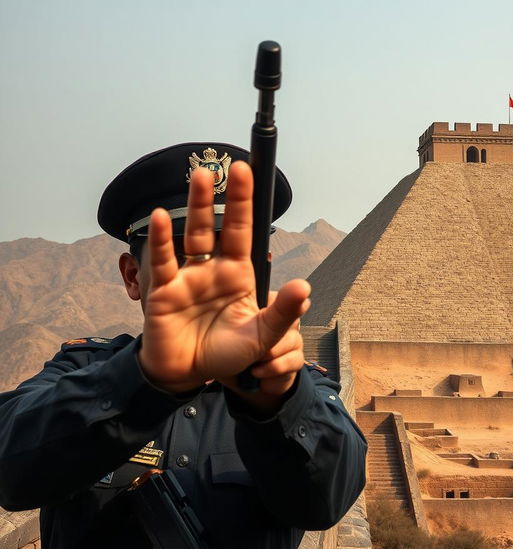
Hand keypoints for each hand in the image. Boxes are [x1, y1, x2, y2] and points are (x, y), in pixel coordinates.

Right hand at [137, 162, 310, 395]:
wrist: (190, 374)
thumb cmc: (227, 355)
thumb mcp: (262, 335)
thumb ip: (283, 312)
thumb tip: (306, 288)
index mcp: (239, 275)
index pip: (246, 233)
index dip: (248, 204)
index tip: (251, 173)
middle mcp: (214, 269)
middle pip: (220, 226)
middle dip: (226, 197)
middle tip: (234, 166)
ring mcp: (188, 276)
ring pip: (193, 235)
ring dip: (198, 207)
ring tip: (201, 177)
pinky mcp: (164, 290)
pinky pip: (164, 261)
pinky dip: (162, 240)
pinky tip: (162, 218)